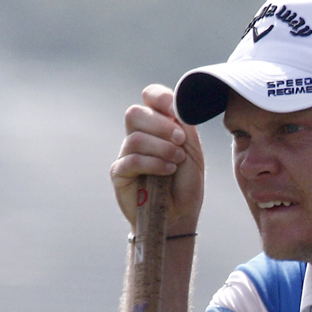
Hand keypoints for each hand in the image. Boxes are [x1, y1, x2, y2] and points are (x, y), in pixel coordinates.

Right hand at [110, 84, 204, 234]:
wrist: (180, 214)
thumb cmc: (186, 182)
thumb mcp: (193, 150)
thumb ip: (184, 126)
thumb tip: (175, 105)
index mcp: (157, 125)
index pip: (149, 97)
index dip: (160, 97)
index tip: (176, 110)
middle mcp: (139, 136)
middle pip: (135, 113)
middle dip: (161, 125)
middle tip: (180, 141)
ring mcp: (126, 154)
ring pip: (135, 138)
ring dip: (162, 149)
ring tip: (177, 162)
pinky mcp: (119, 173)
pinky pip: (131, 160)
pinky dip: (154, 164)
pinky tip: (168, 171)